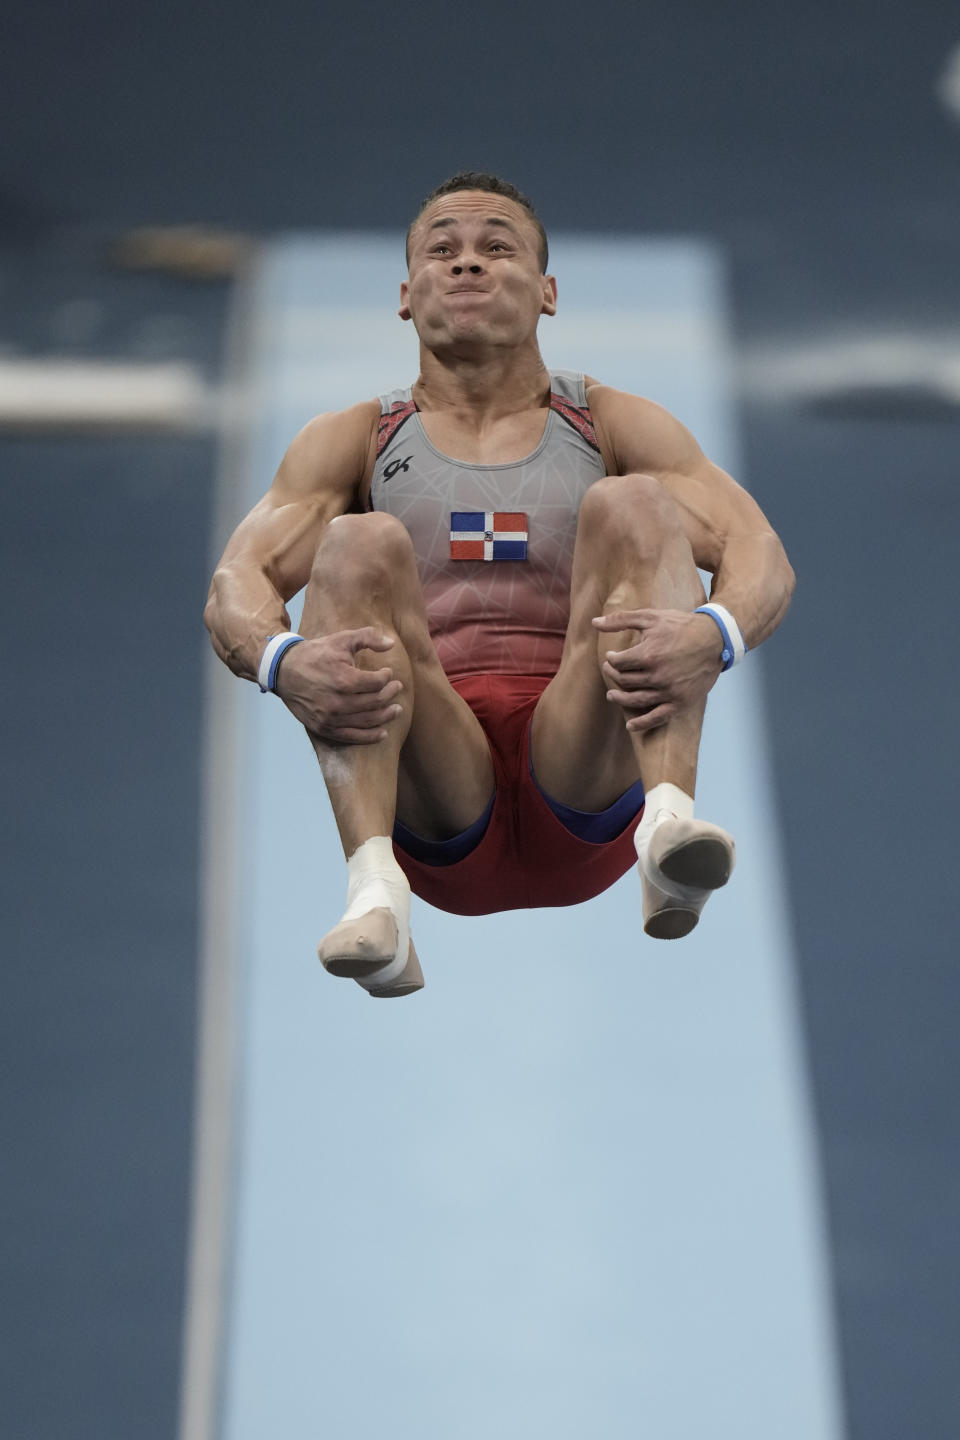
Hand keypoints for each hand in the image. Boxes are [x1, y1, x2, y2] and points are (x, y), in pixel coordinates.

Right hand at [274, 629, 403, 743]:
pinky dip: (370, 737)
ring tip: (396, 710)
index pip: (377, 682)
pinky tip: (382, 733)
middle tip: (397, 688)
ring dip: (386, 716)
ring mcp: (330, 718)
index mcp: (344, 679)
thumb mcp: (341, 639)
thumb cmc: (315, 654)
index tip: (387, 673)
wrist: (283, 670)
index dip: (387, 677)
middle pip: (376, 702)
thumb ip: (368, 638)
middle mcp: (338, 702)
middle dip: (390, 694)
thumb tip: (391, 644)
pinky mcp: (324, 728)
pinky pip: (352, 737)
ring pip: (368, 721)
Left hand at [592, 609, 723, 731]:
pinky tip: (630, 726)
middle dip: (613, 676)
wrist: (716, 639)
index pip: (618, 663)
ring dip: (620, 699)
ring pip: (636, 700)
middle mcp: (657, 676)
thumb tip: (595, 623)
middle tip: (611, 672)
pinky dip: (642, 723)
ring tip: (612, 695)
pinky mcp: (680, 702)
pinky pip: (658, 717)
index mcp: (648, 654)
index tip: (613, 657)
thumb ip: (621, 619)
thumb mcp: (651, 616)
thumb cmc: (682, 626)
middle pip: (625, 681)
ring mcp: (669, 691)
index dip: (612, 660)